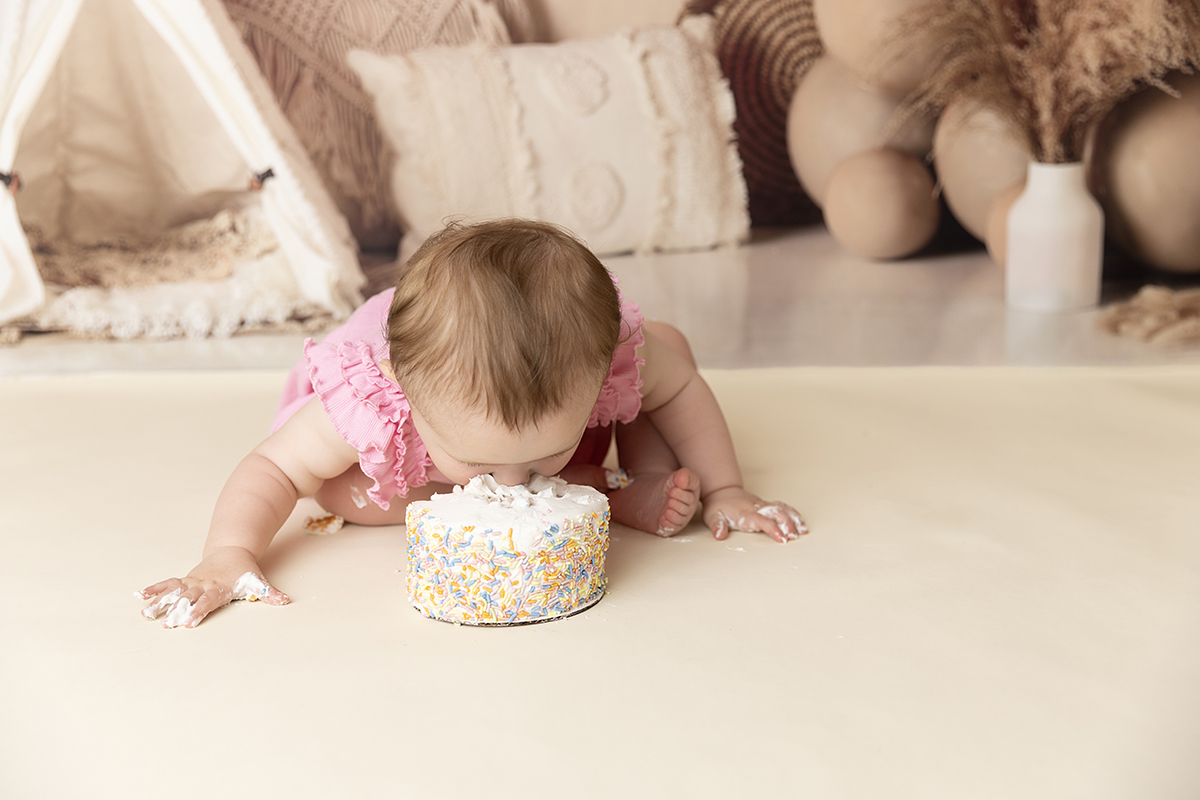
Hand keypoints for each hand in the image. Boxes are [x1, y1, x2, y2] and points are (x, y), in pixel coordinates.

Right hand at [138, 546, 288, 628]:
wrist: (232, 551)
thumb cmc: (243, 570)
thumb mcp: (257, 581)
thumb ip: (269, 593)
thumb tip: (284, 600)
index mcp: (217, 587)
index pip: (207, 601)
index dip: (198, 611)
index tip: (189, 623)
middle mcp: (202, 585)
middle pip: (187, 599)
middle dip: (175, 611)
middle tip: (163, 623)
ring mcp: (192, 582)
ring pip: (173, 592)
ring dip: (159, 602)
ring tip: (144, 613)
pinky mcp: (185, 580)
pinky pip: (168, 583)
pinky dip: (155, 589)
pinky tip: (140, 595)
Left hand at [702, 487, 807, 542]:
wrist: (721, 493)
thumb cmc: (718, 507)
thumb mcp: (712, 517)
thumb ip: (717, 525)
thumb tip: (719, 535)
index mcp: (745, 514)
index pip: (762, 521)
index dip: (772, 529)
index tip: (781, 538)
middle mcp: (757, 508)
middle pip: (776, 514)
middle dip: (787, 525)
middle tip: (794, 538)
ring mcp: (763, 505)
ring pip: (782, 509)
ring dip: (793, 520)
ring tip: (803, 531)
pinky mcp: (767, 505)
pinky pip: (783, 507)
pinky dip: (793, 514)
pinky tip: (801, 523)